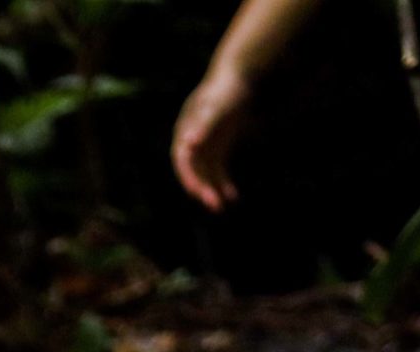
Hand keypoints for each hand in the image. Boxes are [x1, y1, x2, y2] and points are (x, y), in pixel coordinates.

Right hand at [172, 60, 253, 210]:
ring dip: (212, 190)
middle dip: (202, 188)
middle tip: (214, 205)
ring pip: (205, 173)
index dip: (188, 176)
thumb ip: (203, 125)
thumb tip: (190, 144)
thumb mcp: (216, 106)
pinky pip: (218, 170)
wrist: (237, 76)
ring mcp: (204, 146)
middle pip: (193, 170)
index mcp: (184, 131)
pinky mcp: (217, 148)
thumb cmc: (225, 90)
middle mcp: (190, 141)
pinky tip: (232, 196)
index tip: (196, 191)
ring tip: (222, 206)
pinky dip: (223, 182)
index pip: (182, 159)